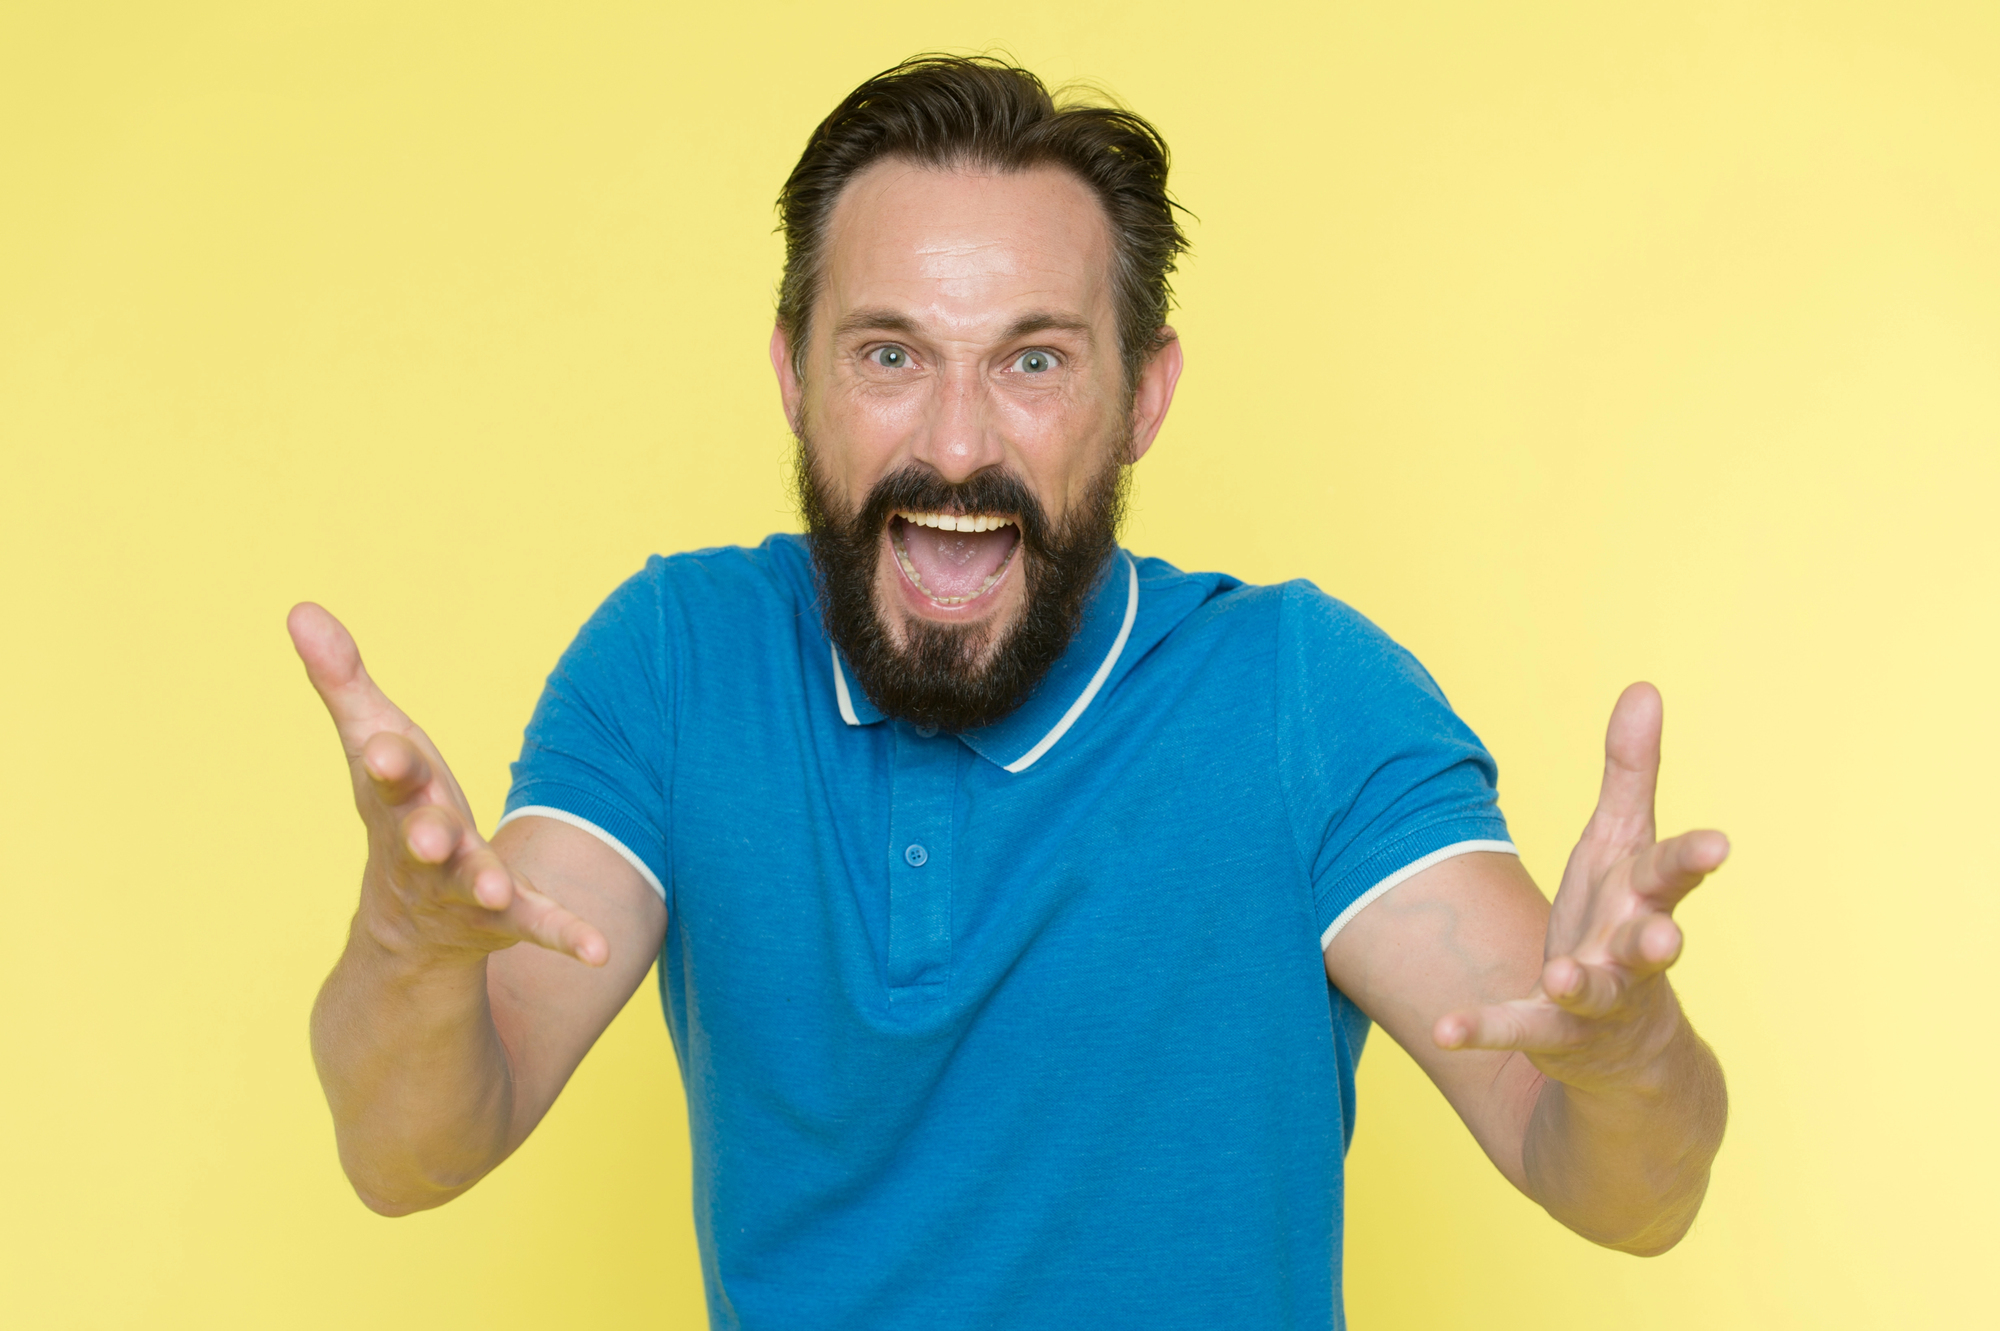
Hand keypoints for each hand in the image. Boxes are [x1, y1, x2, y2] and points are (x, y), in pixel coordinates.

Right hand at [288, 602, 607, 967]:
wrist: (407, 923)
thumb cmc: (399, 806)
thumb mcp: (374, 741)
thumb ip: (344, 681)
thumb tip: (300, 608)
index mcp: (396, 801)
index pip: (387, 778)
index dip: (387, 764)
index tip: (384, 749)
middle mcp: (424, 851)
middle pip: (422, 841)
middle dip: (426, 837)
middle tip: (432, 836)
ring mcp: (464, 890)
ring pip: (472, 888)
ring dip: (485, 887)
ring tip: (499, 892)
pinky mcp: (507, 920)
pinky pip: (539, 927)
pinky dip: (566, 935)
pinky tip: (598, 949)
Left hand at [1434, 682, 1726, 1093]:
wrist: (1630, 1052)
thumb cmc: (1622, 922)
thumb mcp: (1621, 847)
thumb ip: (1631, 774)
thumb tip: (1643, 687)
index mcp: (1645, 901)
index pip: (1672, 874)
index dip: (1693, 860)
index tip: (1718, 845)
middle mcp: (1632, 955)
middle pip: (1651, 942)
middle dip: (1659, 939)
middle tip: (1667, 938)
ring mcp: (1599, 1003)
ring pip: (1596, 994)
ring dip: (1582, 983)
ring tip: (1562, 975)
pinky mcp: (1555, 1036)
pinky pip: (1518, 1031)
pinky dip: (1482, 1028)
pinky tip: (1444, 1028)